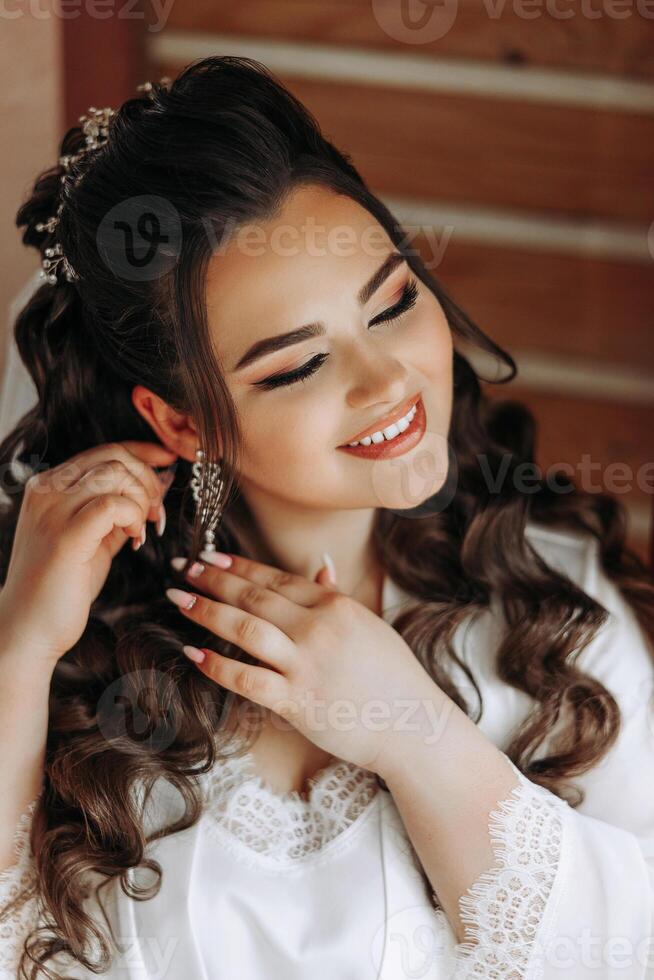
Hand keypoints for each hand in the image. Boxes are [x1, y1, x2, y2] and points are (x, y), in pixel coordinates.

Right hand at [0, 440, 176, 665]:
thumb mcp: (94, 539)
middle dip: (148, 480)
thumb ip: (118, 512)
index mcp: (49, 487)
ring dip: (142, 499)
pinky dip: (133, 516)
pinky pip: (112, 504)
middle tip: (156, 513)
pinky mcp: (66, 537)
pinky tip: (133, 539)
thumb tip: (156, 488)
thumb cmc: (62, 586)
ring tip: (142, 529)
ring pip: (116, 474)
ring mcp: (53, 511)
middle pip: (114, 457)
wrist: (29, 629)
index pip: (104, 451)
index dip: (143, 453)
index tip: (168, 462)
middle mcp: (46, 491)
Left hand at [165, 550, 432, 773]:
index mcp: (337, 605)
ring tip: (179, 599)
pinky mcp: (298, 701)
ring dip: (207, 612)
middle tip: (182, 569)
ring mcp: (307, 664)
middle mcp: (319, 628)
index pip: (277, 578)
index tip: (210, 556)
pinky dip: (216, 664)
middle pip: (254, 597)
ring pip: (246, 629)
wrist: (414, 726)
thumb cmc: (394, 677)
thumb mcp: (370, 626)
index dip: (239, 566)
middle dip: (213, 580)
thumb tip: (320, 566)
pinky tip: (193, 652)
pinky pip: (247, 678)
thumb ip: (338, 596)